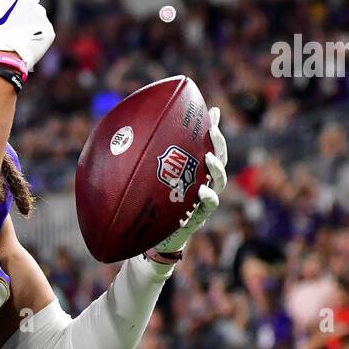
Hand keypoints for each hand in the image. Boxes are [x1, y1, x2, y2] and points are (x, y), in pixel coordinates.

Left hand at [155, 106, 227, 254]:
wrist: (149, 238)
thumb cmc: (149, 205)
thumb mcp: (147, 179)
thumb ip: (145, 160)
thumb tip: (129, 132)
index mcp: (192, 173)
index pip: (207, 148)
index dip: (211, 130)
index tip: (212, 110)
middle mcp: (201, 185)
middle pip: (218, 162)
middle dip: (219, 145)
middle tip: (212, 130)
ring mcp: (202, 202)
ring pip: (219, 184)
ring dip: (216, 170)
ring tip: (209, 158)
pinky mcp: (197, 219)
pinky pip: (207, 208)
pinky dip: (208, 198)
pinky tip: (202, 191)